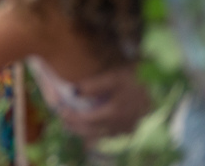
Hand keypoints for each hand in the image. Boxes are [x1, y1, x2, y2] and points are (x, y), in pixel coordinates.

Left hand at [35, 63, 150, 142]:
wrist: (153, 83)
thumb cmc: (131, 77)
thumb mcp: (113, 77)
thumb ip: (93, 86)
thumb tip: (74, 92)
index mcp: (116, 112)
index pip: (88, 120)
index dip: (72, 117)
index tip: (59, 110)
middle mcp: (122, 125)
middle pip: (93, 131)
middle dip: (75, 126)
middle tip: (62, 119)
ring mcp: (127, 129)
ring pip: (101, 135)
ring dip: (84, 131)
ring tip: (70, 123)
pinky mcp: (130, 129)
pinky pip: (109, 134)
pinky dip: (96, 131)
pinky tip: (87, 125)